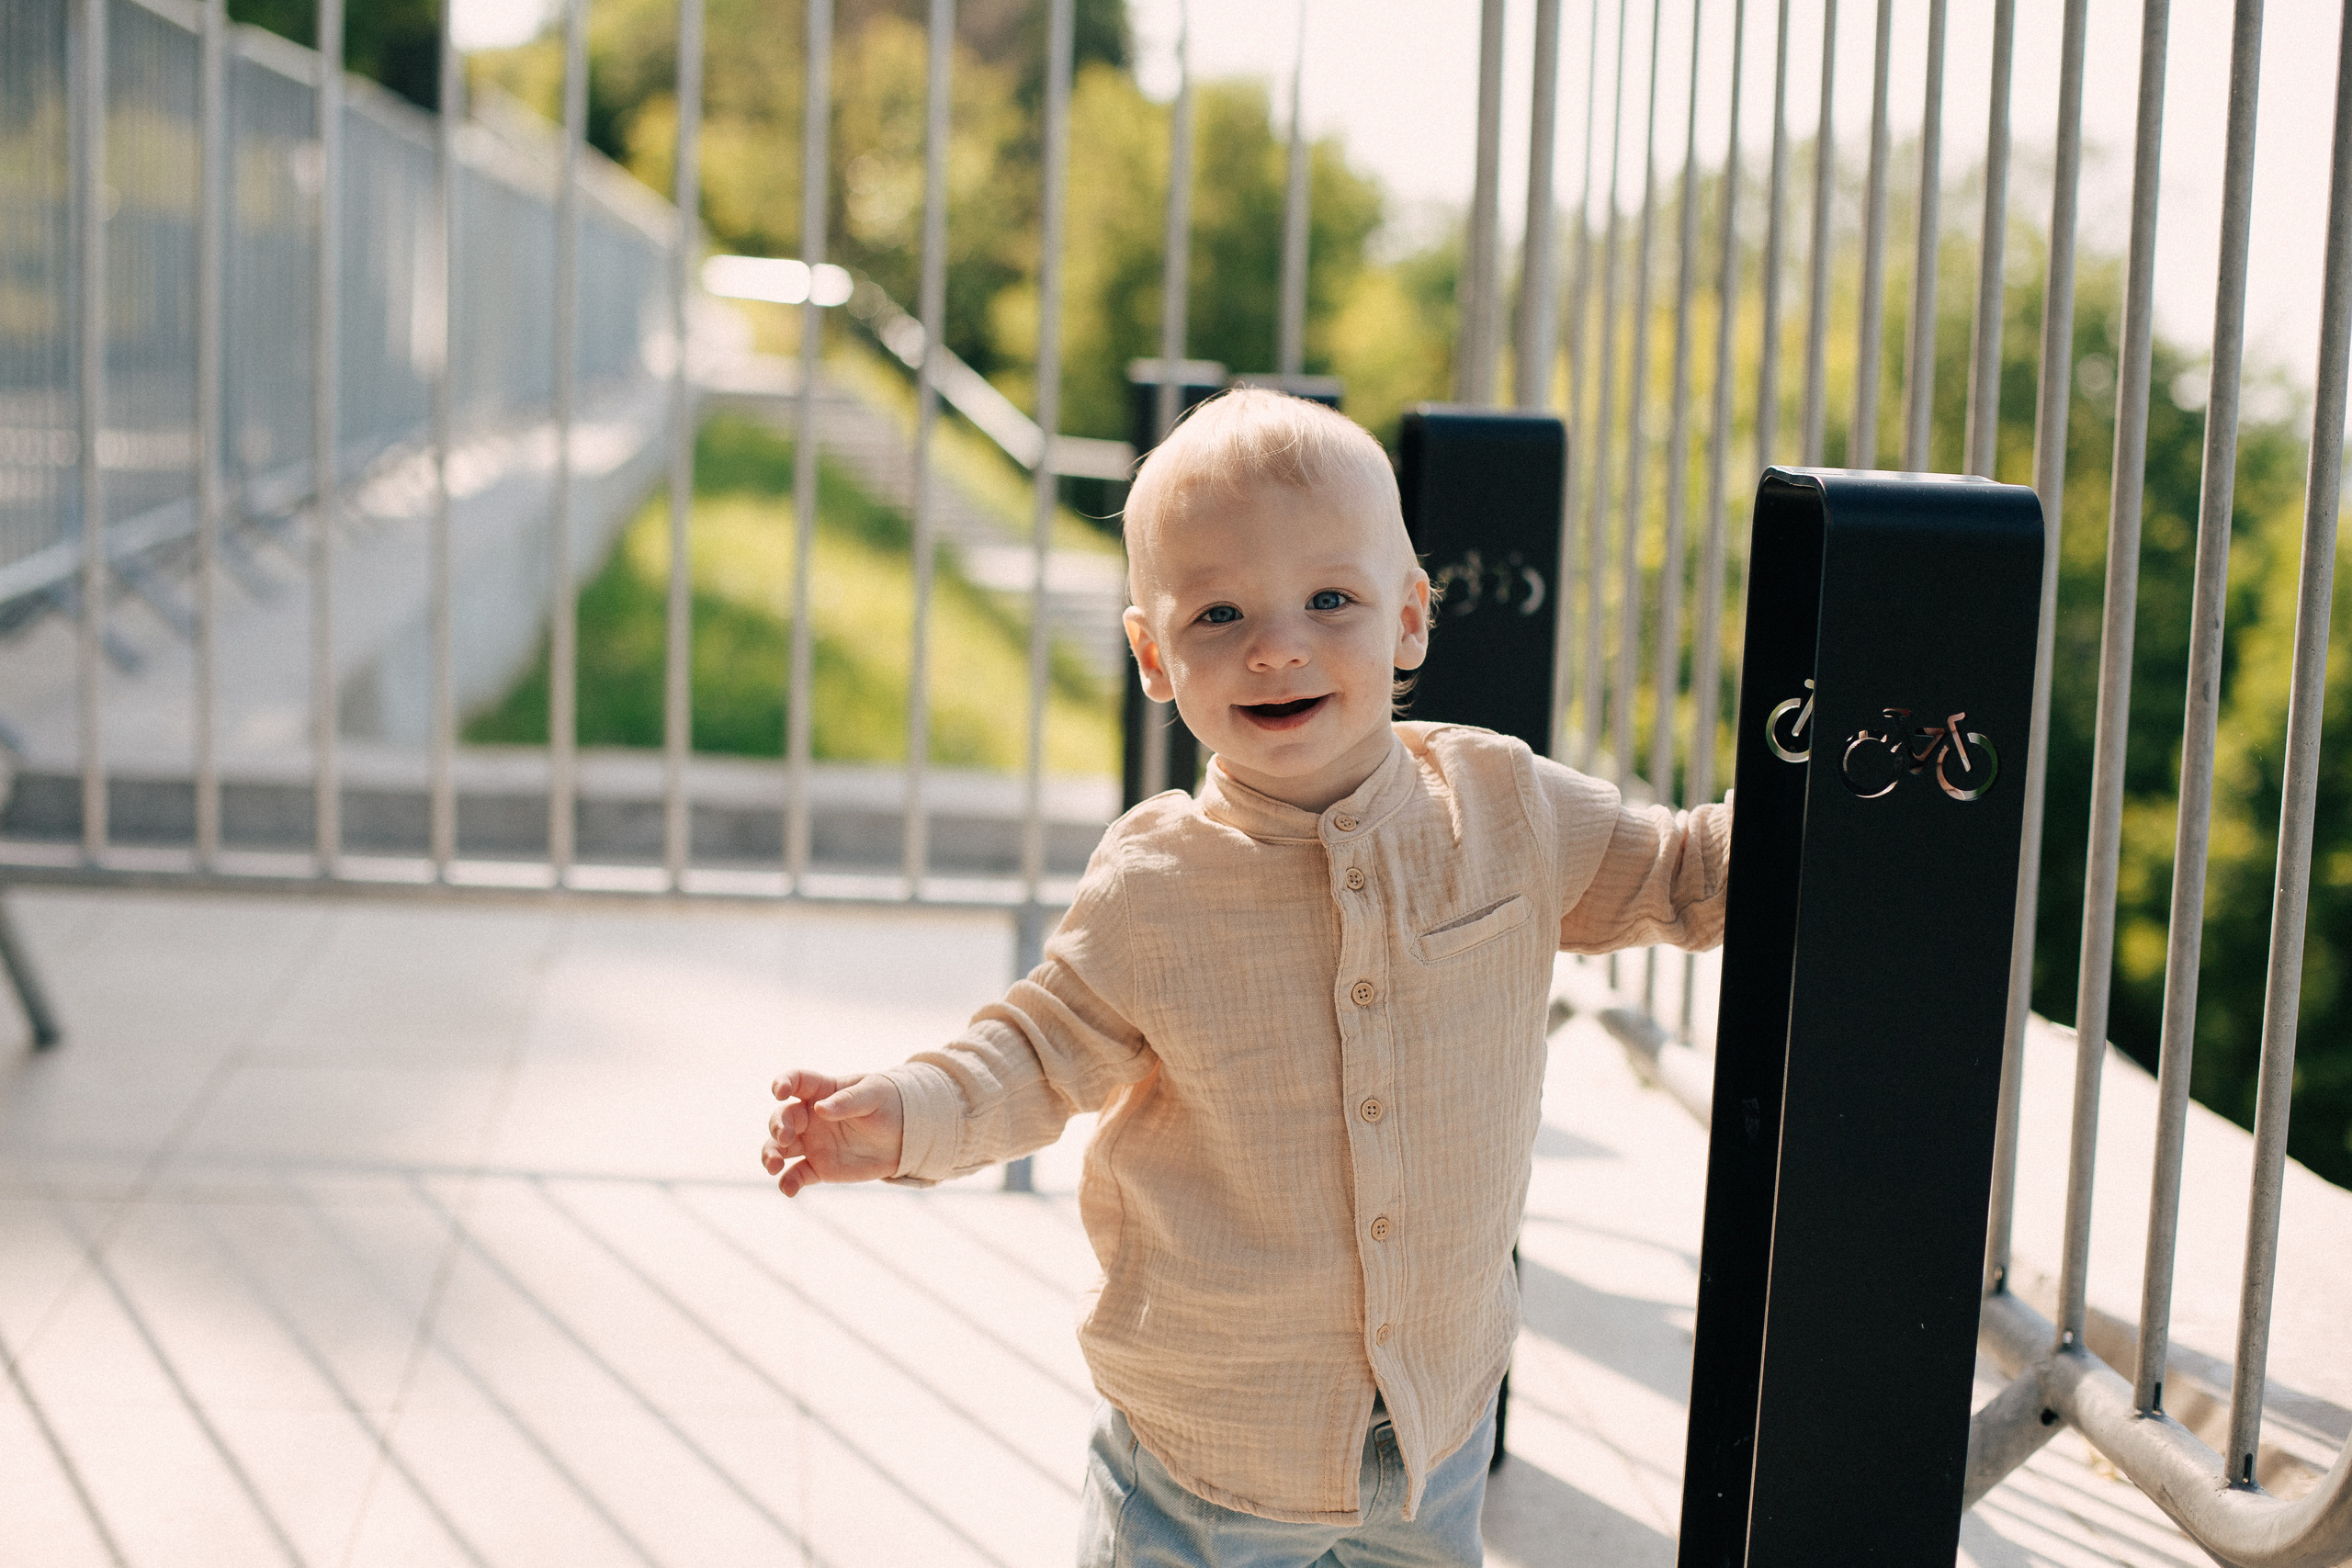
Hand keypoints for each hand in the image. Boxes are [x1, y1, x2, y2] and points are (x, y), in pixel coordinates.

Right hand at [762, 1070, 904, 1196]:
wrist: (905, 1136)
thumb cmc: (889, 1104)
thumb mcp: (874, 1095)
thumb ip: (848, 1101)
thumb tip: (820, 1109)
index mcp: (823, 1091)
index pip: (797, 1081)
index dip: (783, 1083)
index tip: (779, 1092)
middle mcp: (811, 1117)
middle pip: (783, 1118)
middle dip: (778, 1126)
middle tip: (785, 1137)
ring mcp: (813, 1143)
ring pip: (779, 1148)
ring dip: (770, 1155)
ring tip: (773, 1165)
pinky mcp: (819, 1168)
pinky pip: (797, 1175)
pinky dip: (788, 1183)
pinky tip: (789, 1190)